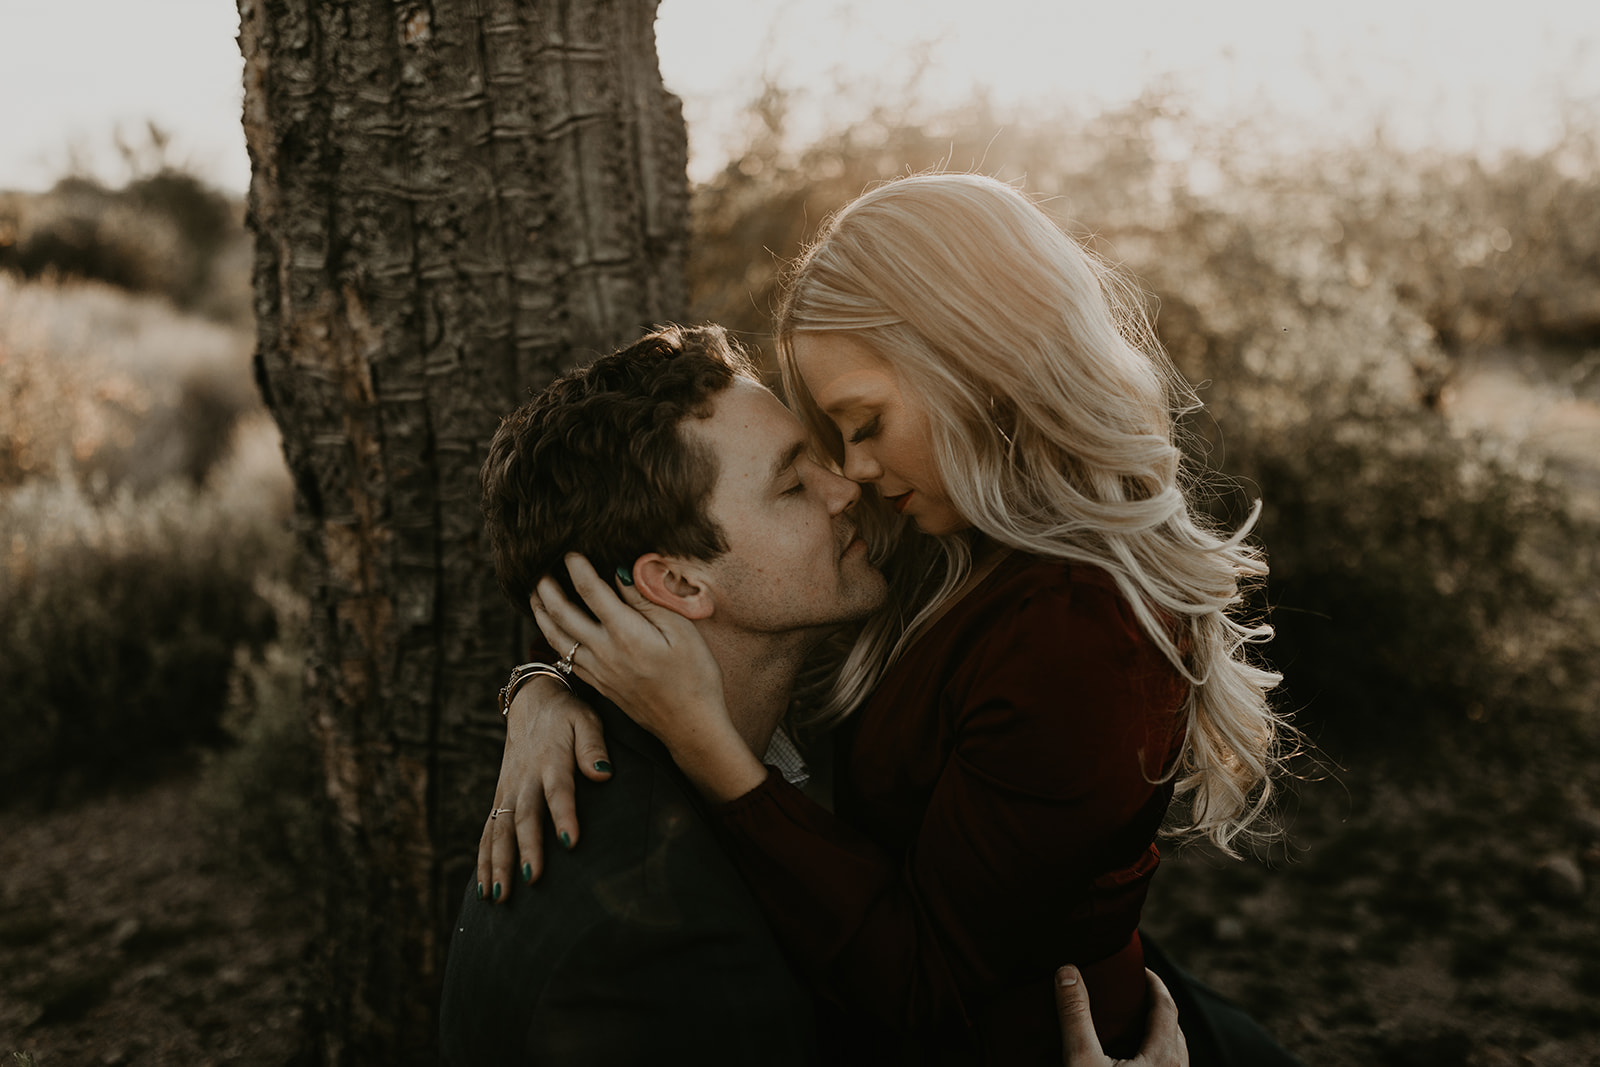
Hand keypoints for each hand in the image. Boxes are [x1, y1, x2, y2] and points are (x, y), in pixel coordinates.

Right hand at [474, 677, 610, 902]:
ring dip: (498, 863)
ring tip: (500, 897)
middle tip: (532, 880)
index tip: (571, 841)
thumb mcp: (586, 719)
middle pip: (524, 817)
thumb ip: (594, 746)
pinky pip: (488, 832)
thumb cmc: (567, 716)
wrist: (532, 702)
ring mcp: (508, 791)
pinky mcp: (500, 799)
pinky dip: (484, 861)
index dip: (564, 814)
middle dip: (526, 849)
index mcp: (551, 760)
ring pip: (499, 830)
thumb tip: (604, 773)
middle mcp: (525, 779)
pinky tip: (485, 890)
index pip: (558, 790)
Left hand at [532, 555, 763, 801]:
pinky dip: (553, 638)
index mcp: (625, 634)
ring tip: (534, 595)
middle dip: (547, 588)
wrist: (690, 726)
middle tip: (538, 568)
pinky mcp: (599, 685)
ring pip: (557, 638)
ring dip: (542, 613)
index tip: (570, 550)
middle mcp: (604, 652)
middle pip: (563, 614)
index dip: (577, 567)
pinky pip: (566, 658)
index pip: (591, 591)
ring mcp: (598, 671)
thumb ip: (648, 600)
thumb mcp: (682, 631)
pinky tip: (553, 630)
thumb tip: (622, 572)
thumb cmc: (695, 675)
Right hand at [1057, 966, 1186, 1066]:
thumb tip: (1067, 973)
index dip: (1154, 983)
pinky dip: (1153, 1055)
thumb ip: (1074, 1016)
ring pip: (1172, 1053)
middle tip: (1134, 993)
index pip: (1167, 1006)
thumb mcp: (1082, 1060)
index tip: (1139, 969)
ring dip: (1157, 1033)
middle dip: (1156, 1007)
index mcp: (1164, 1057)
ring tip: (1132, 1025)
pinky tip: (1129, 1059)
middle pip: (1174, 1029)